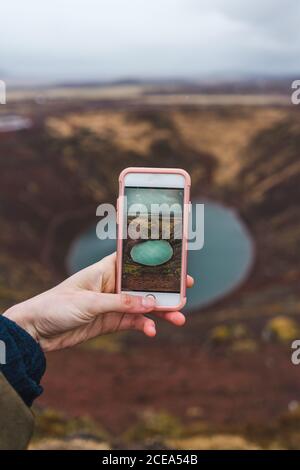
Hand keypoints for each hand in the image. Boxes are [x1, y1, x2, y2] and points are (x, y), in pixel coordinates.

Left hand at [3, 253, 193, 351]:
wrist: (37, 331)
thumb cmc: (58, 305)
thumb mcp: (91, 303)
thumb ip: (122, 303)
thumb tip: (151, 303)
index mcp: (106, 269)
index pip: (134, 260)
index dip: (155, 260)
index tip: (176, 262)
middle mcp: (112, 285)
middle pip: (144, 285)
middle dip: (164, 290)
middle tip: (185, 293)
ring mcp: (113, 304)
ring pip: (143, 306)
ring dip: (160, 312)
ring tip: (179, 319)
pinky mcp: (110, 321)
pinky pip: (133, 321)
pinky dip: (144, 326)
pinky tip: (151, 331)